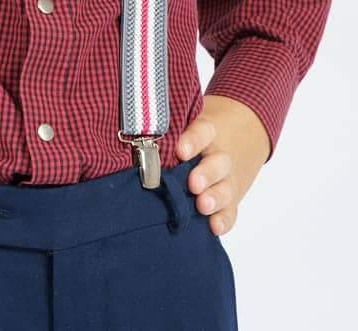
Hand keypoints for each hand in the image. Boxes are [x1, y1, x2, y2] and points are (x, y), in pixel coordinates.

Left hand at [174, 94, 270, 236]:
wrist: (221, 151)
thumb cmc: (186, 143)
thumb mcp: (179, 132)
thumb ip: (160, 138)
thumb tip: (128, 145)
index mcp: (204, 135)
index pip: (203, 131)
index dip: (193, 140)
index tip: (181, 151)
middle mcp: (216, 157)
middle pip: (218, 162)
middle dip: (207, 173)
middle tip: (194, 184)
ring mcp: (224, 181)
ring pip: (225, 187)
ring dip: (215, 197)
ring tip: (203, 206)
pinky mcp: (228, 203)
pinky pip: (229, 212)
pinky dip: (223, 220)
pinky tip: (214, 227)